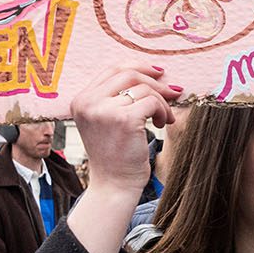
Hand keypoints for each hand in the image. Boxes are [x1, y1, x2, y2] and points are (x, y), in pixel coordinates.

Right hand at [66, 65, 183, 252]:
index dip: (139, 67)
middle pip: (128, 74)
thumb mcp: (107, 120)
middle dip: (155, 82)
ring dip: (161, 102)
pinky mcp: (123, 119)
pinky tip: (161, 124)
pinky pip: (152, 102)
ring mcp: (104, 110)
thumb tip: (154, 72)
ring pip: (143, 89)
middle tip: (173, 92)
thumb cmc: (115, 154)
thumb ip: (117, 97)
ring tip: (164, 118)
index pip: (112, 70)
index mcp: (81, 100)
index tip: (159, 73)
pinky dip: (162, 111)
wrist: (113, 185)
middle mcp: (88, 102)